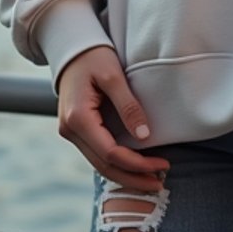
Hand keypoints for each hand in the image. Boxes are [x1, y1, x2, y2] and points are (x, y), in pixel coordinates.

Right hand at [56, 46, 169, 192]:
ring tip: (151, 179)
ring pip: (99, 164)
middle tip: (159, 183)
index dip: (137, 163)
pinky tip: (134, 166)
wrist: (71, 48)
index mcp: (78, 118)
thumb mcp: (113, 76)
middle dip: (133, 177)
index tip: (162, 163)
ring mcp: (71, 132)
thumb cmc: (93, 56)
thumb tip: (145, 136)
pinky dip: (116, 163)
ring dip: (125, 174)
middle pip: (104, 166)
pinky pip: (97, 153)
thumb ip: (128, 106)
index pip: (110, 152)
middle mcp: (70, 131)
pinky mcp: (76, 130)